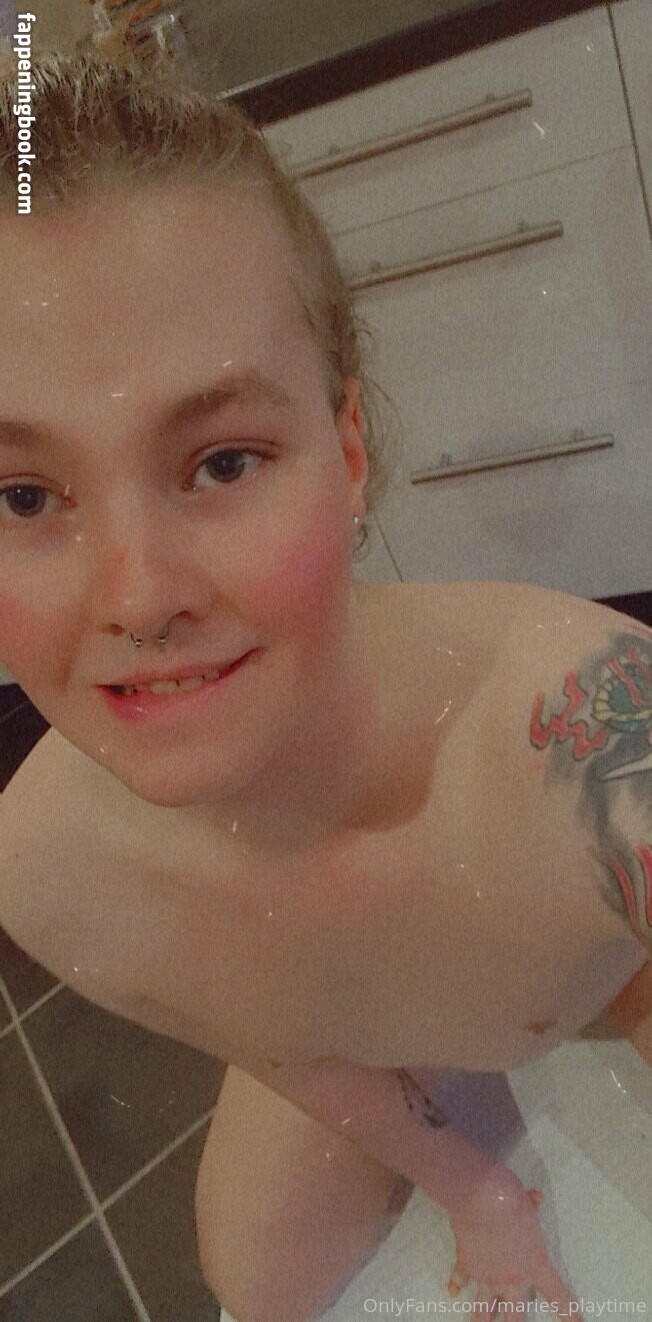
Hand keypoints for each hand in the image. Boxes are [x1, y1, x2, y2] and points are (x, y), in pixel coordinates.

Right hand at [447, 1176, 582, 1318]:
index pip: (558, 1297)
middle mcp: (511, 1278)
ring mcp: (487, 1276)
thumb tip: (536, 1197)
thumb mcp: (527, 1203)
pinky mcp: (466, 1266)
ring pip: (483, 1310)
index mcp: (535, 1265)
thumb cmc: (511, 1200)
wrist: (482, 1198)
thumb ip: (532, 1205)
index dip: (570, 1316)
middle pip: (515, 1317)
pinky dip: (456, 1285)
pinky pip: (460, 1279)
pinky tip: (453, 1293)